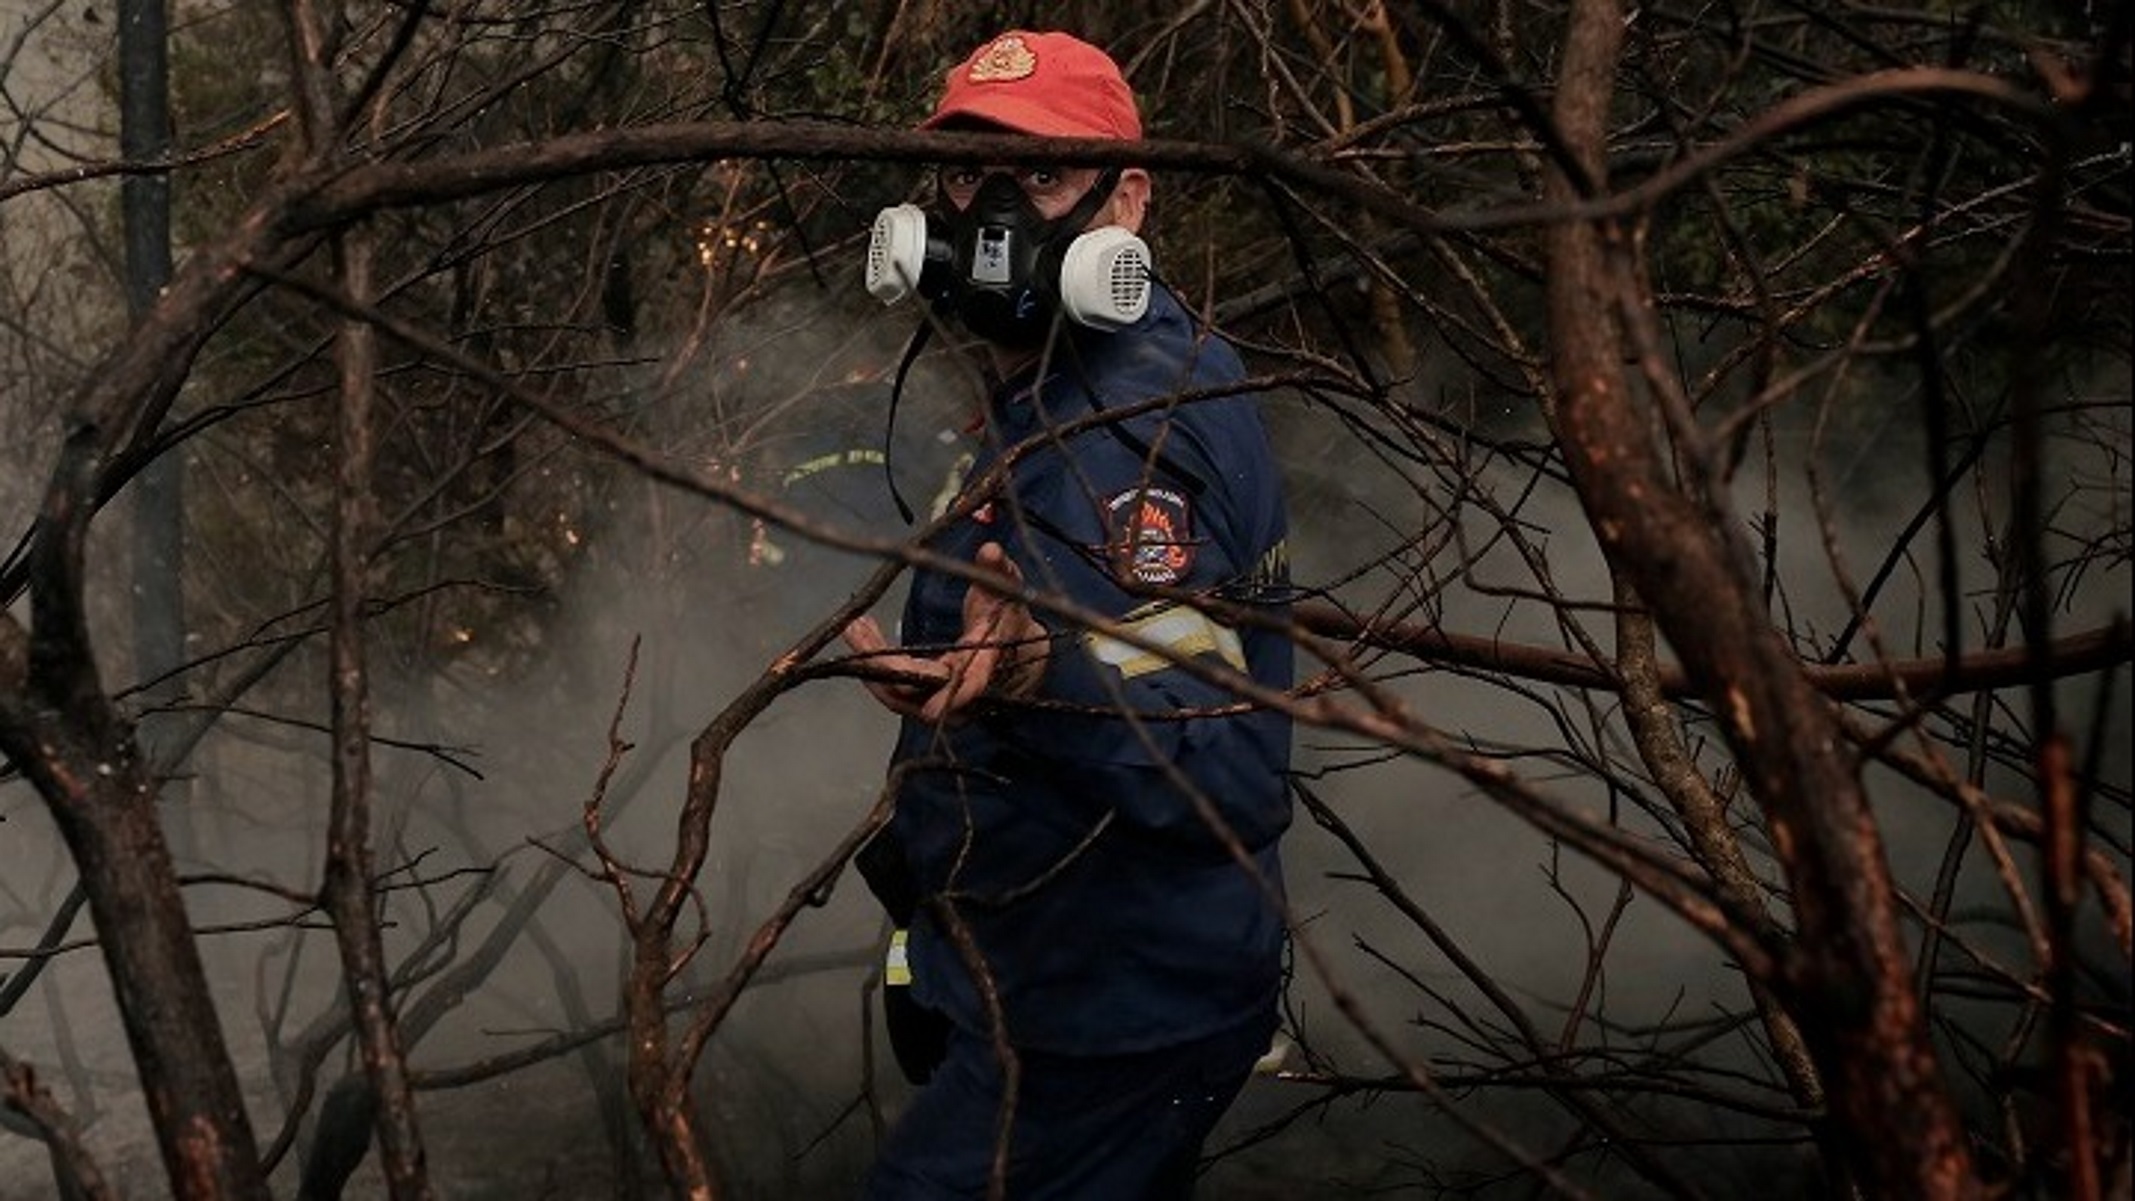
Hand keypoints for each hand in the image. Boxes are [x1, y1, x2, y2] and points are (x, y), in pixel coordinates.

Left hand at [841, 542, 1048, 722]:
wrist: (1014, 650)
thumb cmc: (1009, 618)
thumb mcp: (1008, 590)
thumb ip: (998, 571)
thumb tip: (990, 551)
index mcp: (984, 666)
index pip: (969, 688)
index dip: (951, 698)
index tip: (930, 707)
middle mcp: (959, 691)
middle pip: (915, 692)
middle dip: (881, 663)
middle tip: (857, 626)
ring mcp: (938, 696)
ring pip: (895, 693)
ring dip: (868, 663)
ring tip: (854, 625)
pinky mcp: (921, 693)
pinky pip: (891, 687)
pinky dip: (872, 664)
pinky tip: (860, 632)